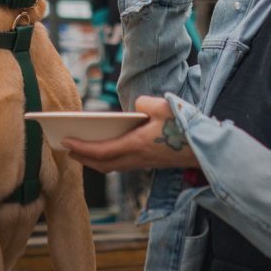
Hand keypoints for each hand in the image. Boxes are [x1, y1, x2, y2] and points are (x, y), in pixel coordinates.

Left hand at [62, 96, 198, 172]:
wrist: (205, 149)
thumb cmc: (184, 127)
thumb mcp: (164, 106)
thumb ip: (145, 104)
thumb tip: (136, 108)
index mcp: (137, 145)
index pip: (102, 150)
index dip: (81, 147)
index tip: (65, 141)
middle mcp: (137, 158)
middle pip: (102, 164)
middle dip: (83, 157)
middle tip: (66, 148)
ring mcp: (143, 164)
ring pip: (111, 167)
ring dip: (94, 161)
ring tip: (81, 150)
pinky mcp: (149, 164)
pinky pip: (122, 165)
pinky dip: (108, 160)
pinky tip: (106, 150)